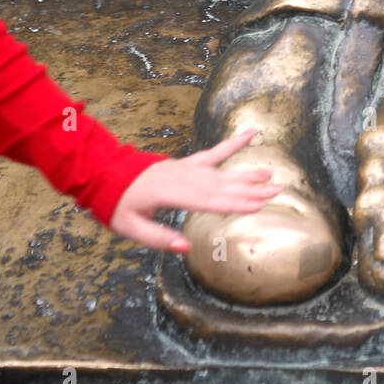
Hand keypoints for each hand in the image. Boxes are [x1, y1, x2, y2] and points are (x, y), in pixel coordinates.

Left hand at [110, 128, 280, 251]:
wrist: (106, 174)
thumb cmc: (117, 205)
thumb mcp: (130, 228)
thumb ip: (158, 239)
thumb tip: (186, 248)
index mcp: (170, 194)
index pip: (208, 201)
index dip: (234, 203)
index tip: (258, 205)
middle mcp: (183, 177)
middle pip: (221, 185)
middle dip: (250, 188)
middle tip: (277, 189)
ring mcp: (186, 167)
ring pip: (221, 171)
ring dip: (247, 174)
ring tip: (270, 174)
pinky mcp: (187, 163)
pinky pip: (212, 153)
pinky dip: (232, 144)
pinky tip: (248, 135)